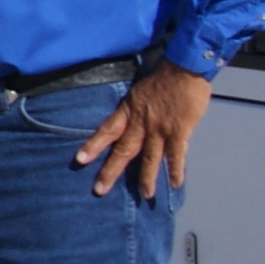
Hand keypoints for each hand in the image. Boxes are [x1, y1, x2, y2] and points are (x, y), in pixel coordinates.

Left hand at [76, 66, 212, 199]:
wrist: (183, 68)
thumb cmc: (162, 77)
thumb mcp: (139, 92)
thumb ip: (135, 111)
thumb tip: (132, 126)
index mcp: (129, 111)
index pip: (107, 130)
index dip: (94, 145)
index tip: (80, 160)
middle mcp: (141, 123)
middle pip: (123, 150)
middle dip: (111, 171)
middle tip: (100, 189)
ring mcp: (159, 129)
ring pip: (149, 159)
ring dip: (146, 179)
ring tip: (145, 195)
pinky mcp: (179, 132)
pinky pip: (177, 156)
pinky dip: (176, 171)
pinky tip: (175, 184)